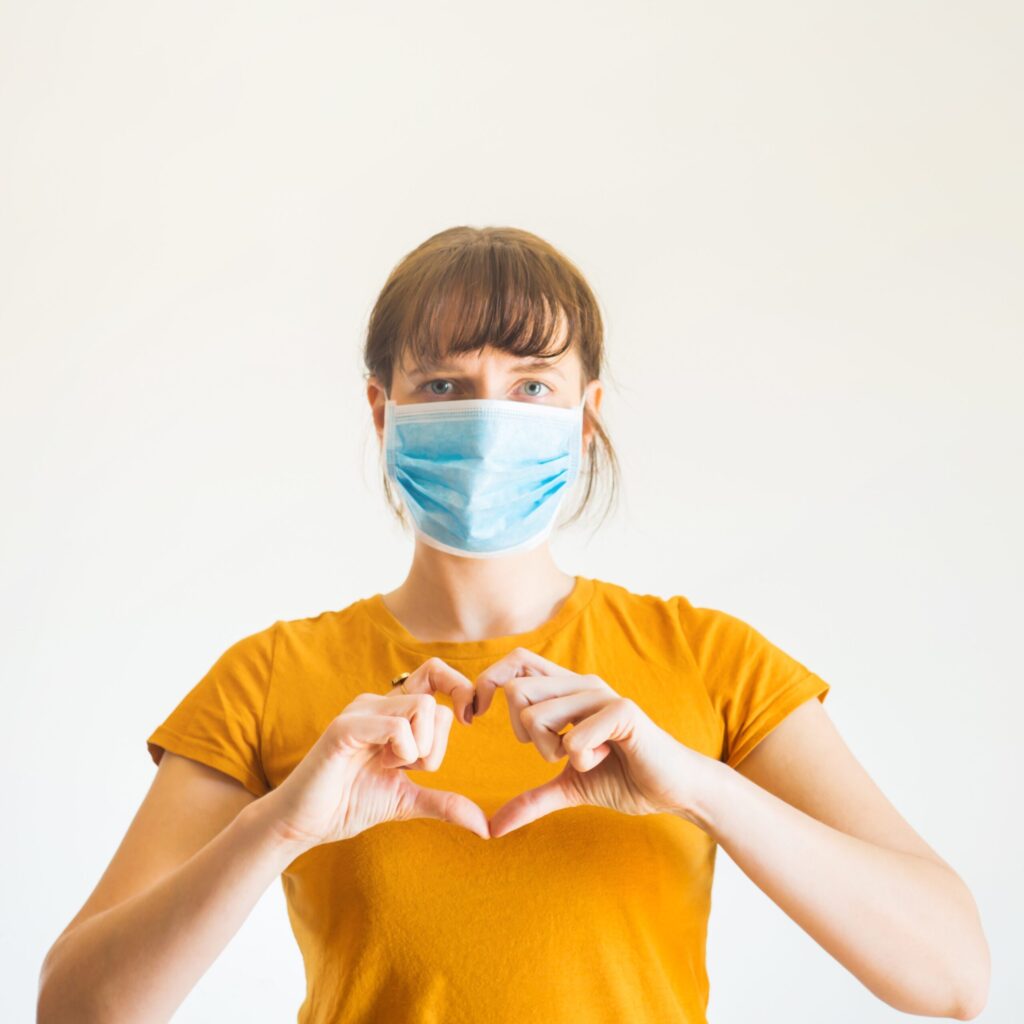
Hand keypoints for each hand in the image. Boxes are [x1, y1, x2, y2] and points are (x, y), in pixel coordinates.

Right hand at [257, 658, 488, 849]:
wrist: (304, 824)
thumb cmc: (349, 804)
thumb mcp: (407, 802)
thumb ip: (444, 803)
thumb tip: (485, 825)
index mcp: (392, 712)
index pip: (435, 673)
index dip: (459, 688)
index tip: (469, 719)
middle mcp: (376, 703)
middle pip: (435, 701)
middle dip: (435, 745)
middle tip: (409, 767)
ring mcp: (360, 711)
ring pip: (421, 707)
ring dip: (419, 749)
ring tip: (390, 766)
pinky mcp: (345, 727)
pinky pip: (396, 726)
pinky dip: (401, 751)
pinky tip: (381, 766)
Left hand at [473, 647, 718, 837]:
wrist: (674, 788)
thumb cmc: (624, 778)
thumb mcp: (569, 787)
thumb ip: (532, 799)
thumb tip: (492, 828)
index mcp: (566, 690)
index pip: (515, 662)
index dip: (488, 682)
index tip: (478, 719)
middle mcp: (581, 683)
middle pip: (516, 692)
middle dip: (523, 735)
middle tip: (555, 751)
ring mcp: (601, 694)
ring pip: (537, 715)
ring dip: (554, 750)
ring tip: (586, 757)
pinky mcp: (623, 711)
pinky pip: (574, 737)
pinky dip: (583, 759)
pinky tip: (605, 758)